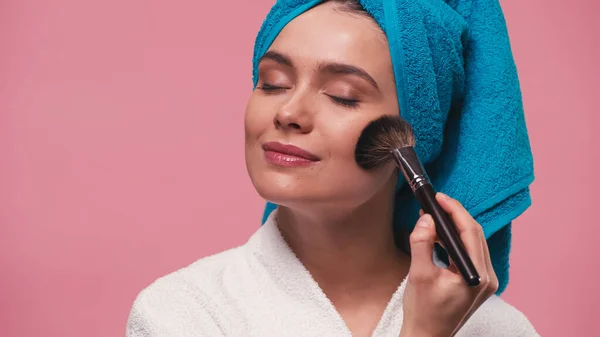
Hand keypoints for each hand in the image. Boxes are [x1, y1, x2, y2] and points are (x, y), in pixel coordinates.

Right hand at [399, 193, 498, 336]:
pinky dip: (456, 241)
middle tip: (436, 203)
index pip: (470, 232)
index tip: (439, 198)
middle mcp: (487, 278)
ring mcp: (485, 281)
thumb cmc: (423, 311)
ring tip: (435, 217)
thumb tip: (426, 219)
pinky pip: (471, 253)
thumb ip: (422, 244)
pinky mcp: (478, 283)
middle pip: (476, 235)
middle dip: (456, 216)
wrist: (427, 336)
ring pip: (474, 243)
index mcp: (477, 276)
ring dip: (456, 228)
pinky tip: (440, 237)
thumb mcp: (418, 275)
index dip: (455, 211)